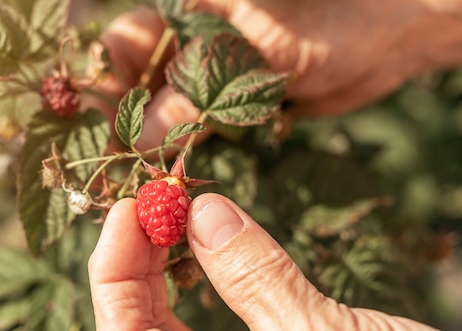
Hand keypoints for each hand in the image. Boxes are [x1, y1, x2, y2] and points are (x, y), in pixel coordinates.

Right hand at [88, 0, 461, 146]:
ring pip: (156, 113)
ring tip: (126, 183)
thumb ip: (197, 91)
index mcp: (185, 12)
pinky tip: (162, 181)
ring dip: (144, 147)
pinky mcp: (223, 110)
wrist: (379, 45)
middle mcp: (185, 45)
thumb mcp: (257, 54)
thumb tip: (143, 137)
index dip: (99, 83)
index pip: (122, 45)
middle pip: (130, 84)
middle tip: (102, 167)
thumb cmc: (326, 27)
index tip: (82, 125)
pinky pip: (188, 133)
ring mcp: (203, 80)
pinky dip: (176, 157)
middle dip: (115, 123)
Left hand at [89, 194, 461, 330]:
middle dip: (137, 263)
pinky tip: (208, 249)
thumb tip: (201, 213)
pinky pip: (218, 326)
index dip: (113, 273)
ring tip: (171, 215)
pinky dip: (209, 280)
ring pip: (178, 329)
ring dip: (168, 268)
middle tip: (149, 202)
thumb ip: (254, 277)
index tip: (126, 210)